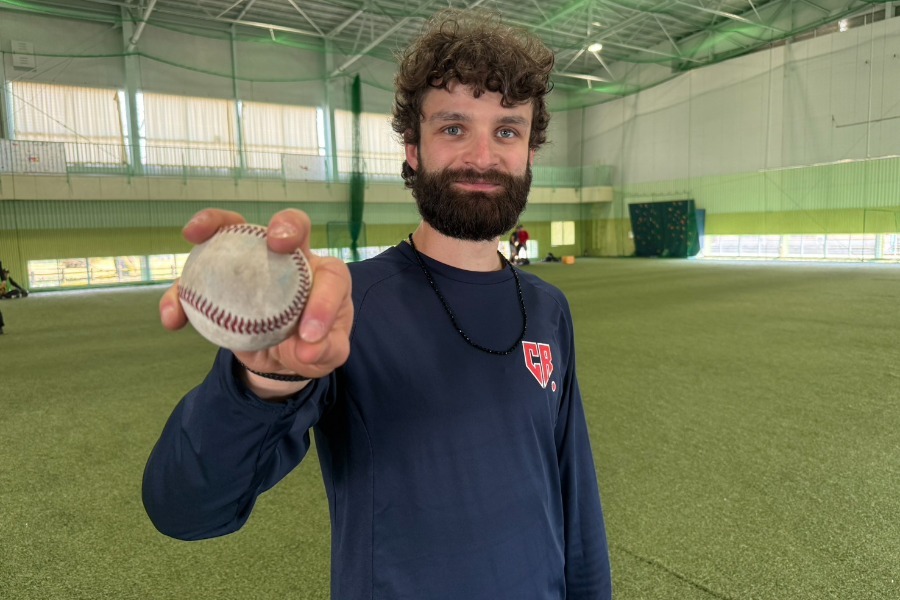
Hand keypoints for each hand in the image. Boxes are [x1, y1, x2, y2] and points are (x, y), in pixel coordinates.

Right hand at [159, 208, 352, 382]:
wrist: (280, 356)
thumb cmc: (312, 346)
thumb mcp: (327, 354)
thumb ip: (326, 351)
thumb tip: (308, 350)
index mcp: (323, 276)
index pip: (330, 277)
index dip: (323, 302)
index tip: (310, 335)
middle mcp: (291, 259)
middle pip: (291, 225)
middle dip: (286, 225)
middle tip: (276, 241)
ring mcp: (253, 263)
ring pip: (234, 230)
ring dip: (212, 225)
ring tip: (192, 234)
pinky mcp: (219, 279)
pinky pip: (195, 277)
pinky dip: (180, 292)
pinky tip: (172, 317)